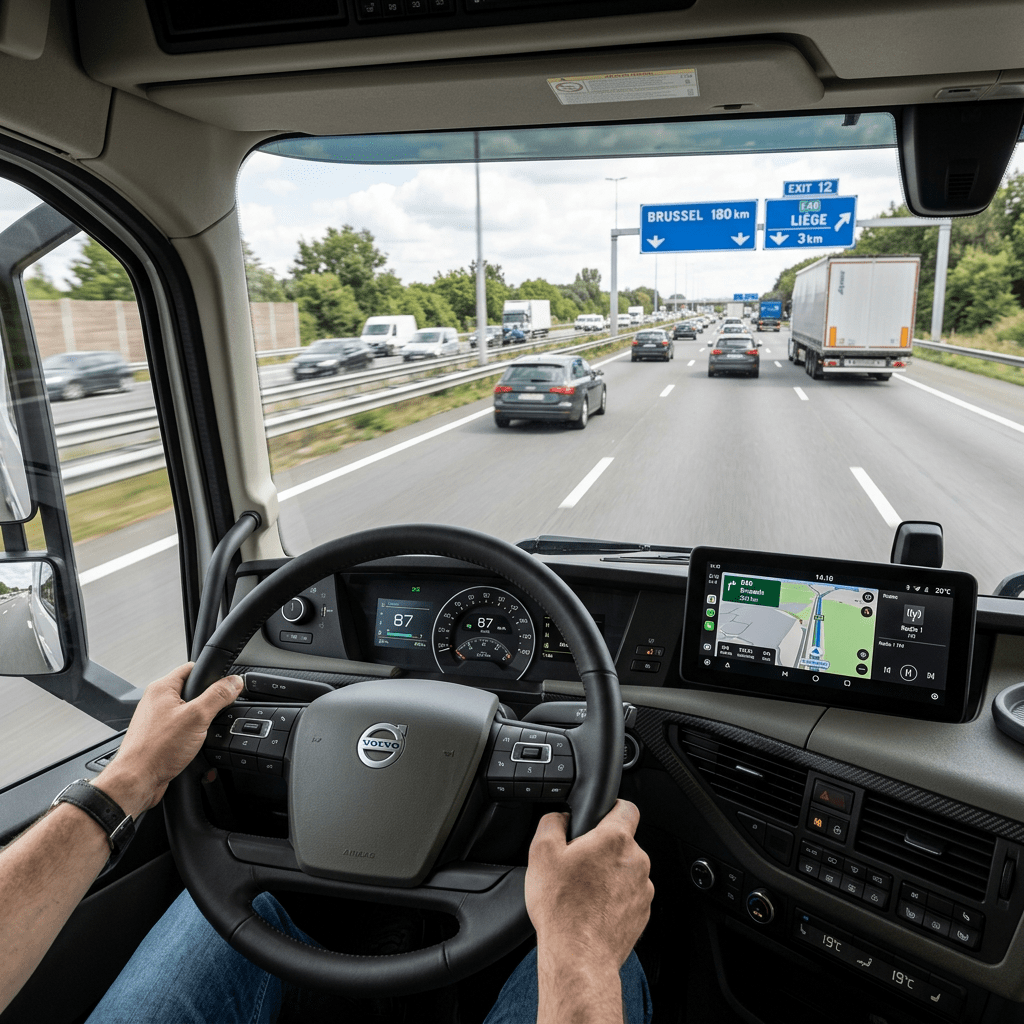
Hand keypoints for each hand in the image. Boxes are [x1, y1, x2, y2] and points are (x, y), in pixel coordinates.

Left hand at [94, 663, 241, 818]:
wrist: (137, 781)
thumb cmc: (157, 749)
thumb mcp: (197, 717)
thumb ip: (218, 696)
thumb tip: (234, 681)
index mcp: (162, 688)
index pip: (192, 668)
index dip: (211, 674)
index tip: (226, 684)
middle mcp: (157, 702)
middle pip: (192, 693)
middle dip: (208, 705)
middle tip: (214, 715)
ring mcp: (157, 721)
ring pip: (189, 715)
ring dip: (201, 725)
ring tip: (202, 735)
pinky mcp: (159, 738)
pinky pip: (182, 732)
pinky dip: (192, 739)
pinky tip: (195, 749)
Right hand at [526, 800, 653, 970]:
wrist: (579, 957)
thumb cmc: (562, 909)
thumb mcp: (541, 853)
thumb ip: (552, 822)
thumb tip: (560, 817)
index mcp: (615, 840)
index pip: (626, 807)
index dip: (611, 808)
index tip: (598, 817)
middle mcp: (636, 861)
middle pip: (623, 841)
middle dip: (602, 848)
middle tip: (577, 864)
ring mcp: (643, 889)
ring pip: (626, 869)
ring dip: (609, 874)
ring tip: (582, 891)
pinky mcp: (642, 912)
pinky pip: (629, 894)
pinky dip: (614, 897)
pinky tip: (592, 909)